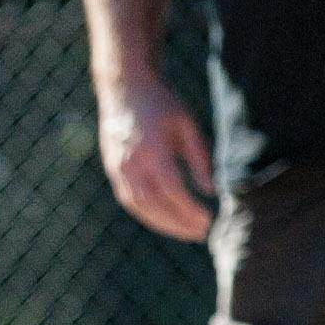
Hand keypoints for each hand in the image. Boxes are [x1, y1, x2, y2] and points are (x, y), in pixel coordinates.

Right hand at [99, 79, 216, 241]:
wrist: (124, 90)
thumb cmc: (161, 105)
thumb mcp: (187, 125)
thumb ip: (199, 158)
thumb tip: (210, 191)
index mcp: (153, 151)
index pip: (173, 191)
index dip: (190, 210)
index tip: (209, 220)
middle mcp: (132, 165)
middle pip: (156, 206)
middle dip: (179, 224)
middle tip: (201, 234)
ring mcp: (119, 170)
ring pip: (141, 208)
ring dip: (164, 225)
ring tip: (186, 232)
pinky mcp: (114, 172)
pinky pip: (130, 201)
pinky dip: (149, 215)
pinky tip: (165, 220)